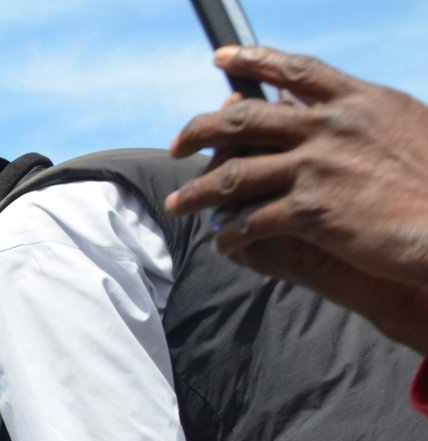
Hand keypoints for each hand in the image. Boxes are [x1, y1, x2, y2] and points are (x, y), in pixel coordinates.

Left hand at [167, 47, 427, 351]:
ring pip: (233, 175)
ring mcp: (316, 167)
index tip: (220, 58)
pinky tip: (221, 241)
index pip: (294, 70)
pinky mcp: (309, 210)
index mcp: (357, 100)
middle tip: (177, 145)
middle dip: (199, 131)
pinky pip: (250, 221)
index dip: (252, 60)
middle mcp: (330, 127)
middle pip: (244, 119)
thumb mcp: (404, 125)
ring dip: (197, 192)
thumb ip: (362, 116)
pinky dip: (230, 233)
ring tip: (177, 203)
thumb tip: (336, 108)